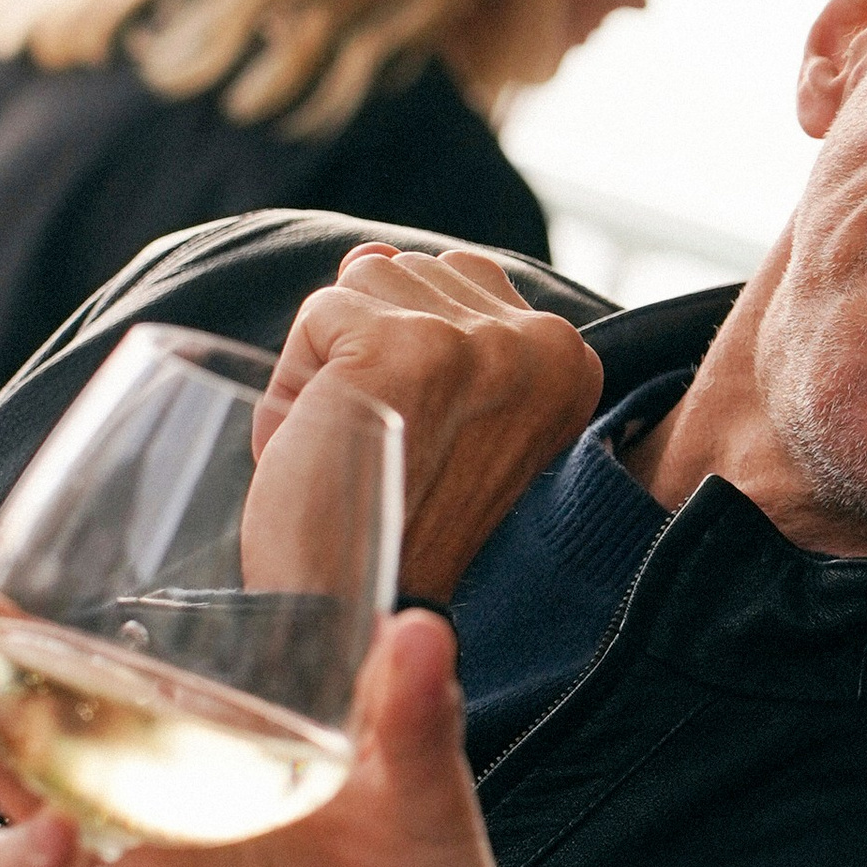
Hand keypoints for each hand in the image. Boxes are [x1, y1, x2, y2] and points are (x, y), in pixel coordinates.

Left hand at [254, 246, 603, 601]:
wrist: (357, 610)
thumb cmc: (393, 516)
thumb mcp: (446, 402)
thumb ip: (433, 318)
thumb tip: (369, 256)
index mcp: (570, 358)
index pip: (456, 281)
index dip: (412, 358)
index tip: (425, 438)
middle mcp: (542, 341)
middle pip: (408, 273)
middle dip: (368, 354)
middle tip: (387, 449)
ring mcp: (479, 341)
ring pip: (359, 288)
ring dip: (330, 369)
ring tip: (357, 447)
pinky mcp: (406, 348)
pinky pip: (317, 318)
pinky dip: (296, 385)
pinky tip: (327, 445)